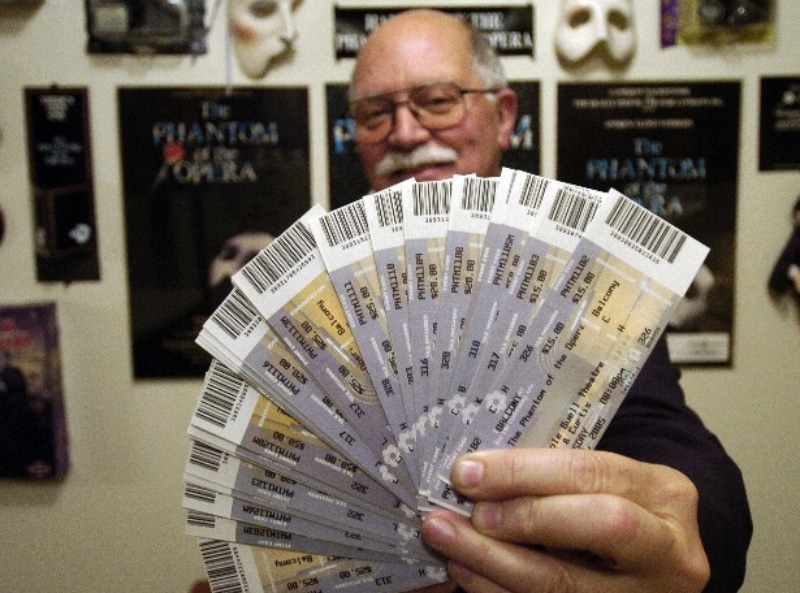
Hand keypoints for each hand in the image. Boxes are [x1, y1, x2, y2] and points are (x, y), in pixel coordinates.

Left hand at [420, 448, 709, 592]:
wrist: (651, 563)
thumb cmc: (612, 507)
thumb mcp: (603, 484)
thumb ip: (552, 477)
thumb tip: (472, 473)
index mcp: (664, 493)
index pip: (591, 473)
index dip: (524, 472)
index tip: (467, 471)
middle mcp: (670, 550)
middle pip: (600, 526)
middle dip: (524, 516)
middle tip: (467, 512)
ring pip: (566, 583)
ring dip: (493, 562)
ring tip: (446, 540)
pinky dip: (498, 591)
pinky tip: (466, 573)